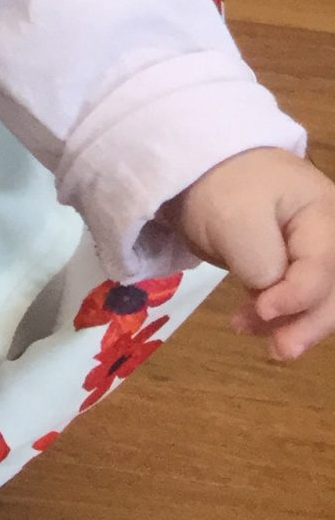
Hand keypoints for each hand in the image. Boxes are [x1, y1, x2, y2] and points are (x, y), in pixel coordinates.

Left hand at [168, 147, 334, 361]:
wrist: (199, 168)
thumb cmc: (220, 187)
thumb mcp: (236, 218)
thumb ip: (261, 262)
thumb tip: (270, 299)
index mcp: (324, 215)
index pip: (322, 266)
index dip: (297, 296)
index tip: (262, 310)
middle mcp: (329, 236)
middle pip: (333, 289)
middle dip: (309, 323)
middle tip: (279, 351)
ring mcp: (315, 251)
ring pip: (322, 300)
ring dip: (297, 326)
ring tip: (266, 345)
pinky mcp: (296, 265)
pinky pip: (303, 298)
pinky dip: (285, 317)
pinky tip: (258, 326)